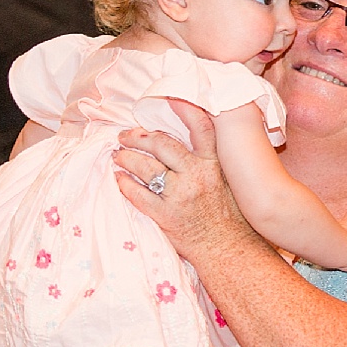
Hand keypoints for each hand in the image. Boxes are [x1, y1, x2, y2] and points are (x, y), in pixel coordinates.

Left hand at [113, 101, 248, 261]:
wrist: (228, 249)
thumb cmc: (228, 216)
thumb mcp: (227, 181)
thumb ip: (210, 161)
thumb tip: (188, 142)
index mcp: (213, 164)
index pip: (200, 128)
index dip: (184, 109)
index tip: (168, 97)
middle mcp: (196, 175)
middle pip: (161, 144)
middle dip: (139, 137)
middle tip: (125, 136)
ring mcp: (180, 195)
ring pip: (146, 167)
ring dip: (127, 159)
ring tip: (118, 156)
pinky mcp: (166, 215)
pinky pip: (138, 194)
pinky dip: (125, 184)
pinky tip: (119, 179)